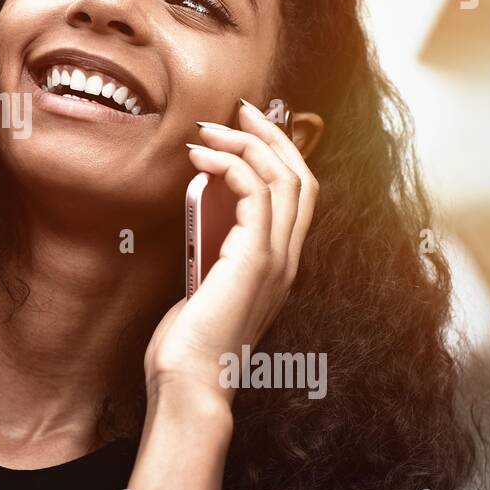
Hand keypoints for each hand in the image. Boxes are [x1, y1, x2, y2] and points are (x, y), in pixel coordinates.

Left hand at [143, 97, 318, 406]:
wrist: (191, 381)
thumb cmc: (190, 343)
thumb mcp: (204, 285)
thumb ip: (212, 251)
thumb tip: (201, 211)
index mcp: (279, 264)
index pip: (297, 195)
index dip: (279, 153)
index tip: (245, 127)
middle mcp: (288, 259)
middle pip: (300, 175)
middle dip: (272, 134)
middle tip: (238, 108)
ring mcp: (276, 259)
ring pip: (283, 177)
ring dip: (246, 142)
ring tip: (210, 128)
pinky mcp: (254, 259)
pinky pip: (255, 191)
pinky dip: (230, 163)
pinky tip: (201, 156)